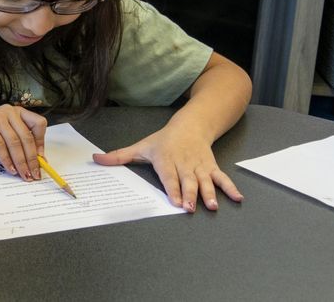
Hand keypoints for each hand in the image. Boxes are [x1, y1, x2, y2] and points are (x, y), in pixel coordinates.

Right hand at [0, 106, 46, 180]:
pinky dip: (6, 160)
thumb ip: (21, 146)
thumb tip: (39, 162)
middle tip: (34, 173)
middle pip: (27, 136)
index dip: (41, 142)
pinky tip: (10, 169)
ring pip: (15, 142)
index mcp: (18, 112)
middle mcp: (9, 111)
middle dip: (32, 158)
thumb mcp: (7, 140)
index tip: (41, 159)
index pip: (39, 123)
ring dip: (20, 162)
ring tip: (23, 174)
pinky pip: (0, 146)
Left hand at [92, 125, 242, 211]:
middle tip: (191, 208)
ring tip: (212, 206)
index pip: (169, 175)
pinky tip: (237, 198)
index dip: (172, 188)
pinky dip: (229, 187)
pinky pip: (221, 177)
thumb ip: (119, 156)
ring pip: (205, 180)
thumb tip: (96, 159)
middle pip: (187, 180)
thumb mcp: (140, 146)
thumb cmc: (162, 140)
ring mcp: (199, 166)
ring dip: (210, 193)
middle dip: (190, 194)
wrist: (190, 125)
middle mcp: (184, 163)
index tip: (175, 201)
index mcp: (166, 159)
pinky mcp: (211, 166)